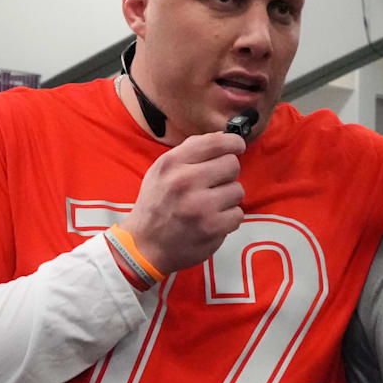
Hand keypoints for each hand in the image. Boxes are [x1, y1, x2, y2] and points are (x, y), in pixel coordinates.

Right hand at [121, 132, 245, 275]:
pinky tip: (212, 221)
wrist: (144, 246)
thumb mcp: (161, 171)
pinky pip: (238, 214)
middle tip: (215, 185)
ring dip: (228, 199)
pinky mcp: (211, 228)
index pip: (215, 143)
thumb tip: (222, 136)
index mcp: (172, 164)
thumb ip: (189, 151)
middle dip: (227, 174)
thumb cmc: (157, 205)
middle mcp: (185, 181)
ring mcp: (200, 206)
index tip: (238, 146)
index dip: (233, 142)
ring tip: (210, 206)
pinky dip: (228, 219)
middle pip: (232, 165)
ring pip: (238, 190)